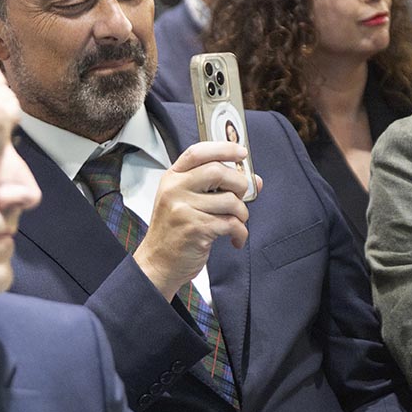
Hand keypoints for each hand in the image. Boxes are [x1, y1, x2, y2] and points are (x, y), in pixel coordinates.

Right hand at [134, 141, 260, 299]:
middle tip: (241, 196)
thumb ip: (216, 187)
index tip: (241, 152)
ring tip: (236, 222)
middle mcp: (175, 189)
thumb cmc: (174, 232)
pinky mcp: (195, 229)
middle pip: (218, 171)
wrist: (158, 263)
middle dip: (239, 184)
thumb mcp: (187, 202)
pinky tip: (235, 238)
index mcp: (172, 178)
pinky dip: (240, 232)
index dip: (223, 148)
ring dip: (242, 213)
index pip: (198, 152)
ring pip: (230, 200)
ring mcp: (183, 209)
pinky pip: (231, 223)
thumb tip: (254, 180)